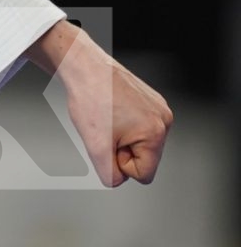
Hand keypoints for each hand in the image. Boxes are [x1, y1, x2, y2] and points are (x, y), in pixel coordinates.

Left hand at [39, 24, 174, 186]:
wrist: (82, 66)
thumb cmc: (89, 100)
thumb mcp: (96, 147)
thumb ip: (109, 174)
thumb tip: (117, 179)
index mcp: (157, 132)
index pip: (144, 174)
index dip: (121, 165)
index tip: (108, 143)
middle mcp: (164, 119)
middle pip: (145, 157)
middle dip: (122, 149)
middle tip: (105, 129)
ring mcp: (158, 107)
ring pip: (140, 141)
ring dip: (121, 136)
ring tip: (106, 117)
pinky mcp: (149, 99)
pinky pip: (137, 125)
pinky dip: (122, 123)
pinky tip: (109, 109)